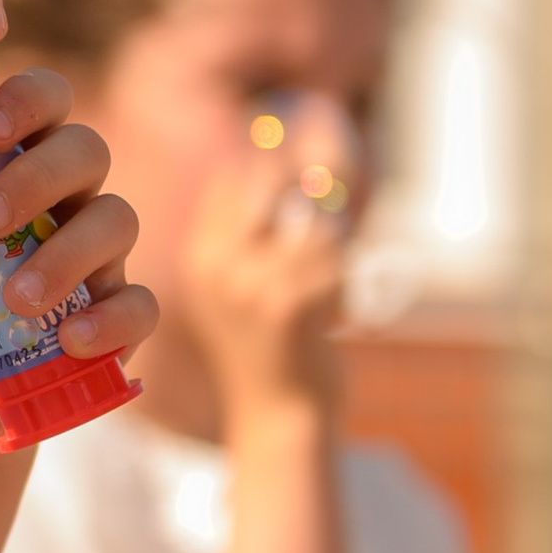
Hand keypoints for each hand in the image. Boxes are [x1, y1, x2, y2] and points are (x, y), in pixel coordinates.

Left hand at [0, 64, 153, 435]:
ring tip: (16, 298)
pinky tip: (69, 340)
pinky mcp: (115, 317)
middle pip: (85, 150)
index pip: (42, 104)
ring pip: (117, 219)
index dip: (27, 99)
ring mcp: (96, 258)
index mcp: (10, 168)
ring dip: (68, 253)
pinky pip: (140, 304)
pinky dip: (110, 319)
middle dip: (40, 176)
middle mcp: (63, 201)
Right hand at [184, 151, 345, 427]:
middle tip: (346, 161)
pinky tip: (341, 313)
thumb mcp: (238, 289)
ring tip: (335, 273)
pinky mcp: (293, 304)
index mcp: (200, 255)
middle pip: (272, 175)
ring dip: (339, 238)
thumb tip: (301, 164)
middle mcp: (217, 264)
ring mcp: (252, 283)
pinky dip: (352, 278)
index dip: (275, 149)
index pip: (235, 173)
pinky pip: (339, 257)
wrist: (280, 420)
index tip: (313, 132)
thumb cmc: (271, 351)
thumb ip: (251, 234)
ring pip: (315, 219)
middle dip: (316, 164)